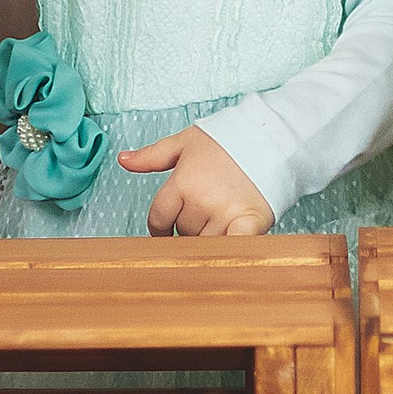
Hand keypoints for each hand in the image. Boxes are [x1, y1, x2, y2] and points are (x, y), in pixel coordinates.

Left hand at [118, 126, 275, 237]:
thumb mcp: (185, 142)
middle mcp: (202, 200)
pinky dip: (228, 252)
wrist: (269, 137)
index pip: (159, 219)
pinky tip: (225, 256)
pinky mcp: (251, 221)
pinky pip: (233, 246)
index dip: (159, 228)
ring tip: (216, 228)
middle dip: (187, 230)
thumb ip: (152, 155)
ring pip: (204, 244)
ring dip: (207, 241)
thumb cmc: (226, 141)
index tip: (165, 232)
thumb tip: (122, 160)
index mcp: (182, 182)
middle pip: (183, 233)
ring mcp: (226, 212)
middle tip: (200, 219)